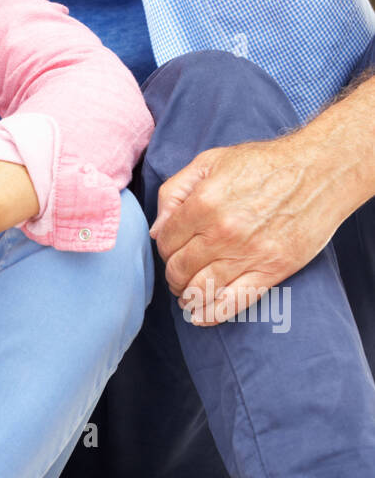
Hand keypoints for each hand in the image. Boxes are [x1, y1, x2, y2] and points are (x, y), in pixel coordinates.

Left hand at [150, 133, 348, 323]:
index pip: (166, 241)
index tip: (172, 247)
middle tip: (178, 272)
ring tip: (187, 293)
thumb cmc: (263, 163)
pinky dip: (213, 314)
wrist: (318, 171)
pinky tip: (201, 316)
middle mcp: (223, 233)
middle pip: (180, 268)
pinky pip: (235, 302)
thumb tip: (157, 231)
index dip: (164, 247)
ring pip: (202, 289)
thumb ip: (174, 192)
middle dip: (173, 274)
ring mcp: (248, 254)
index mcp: (204, 203)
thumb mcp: (210, 161)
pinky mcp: (272, 270)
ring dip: (188, 295)